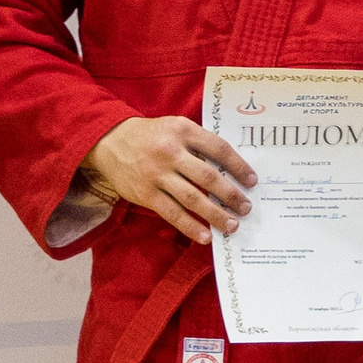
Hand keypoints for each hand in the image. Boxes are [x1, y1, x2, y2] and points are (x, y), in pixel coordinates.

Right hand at [80, 116, 256, 245]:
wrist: (109, 141)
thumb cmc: (152, 135)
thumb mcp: (177, 127)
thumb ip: (200, 143)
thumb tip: (232, 168)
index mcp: (183, 131)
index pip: (219, 149)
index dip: (239, 166)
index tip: (252, 181)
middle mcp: (170, 152)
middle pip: (207, 177)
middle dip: (230, 195)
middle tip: (246, 208)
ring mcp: (156, 174)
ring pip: (192, 198)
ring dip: (215, 214)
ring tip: (232, 225)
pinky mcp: (145, 193)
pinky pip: (171, 213)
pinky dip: (190, 226)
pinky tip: (205, 236)